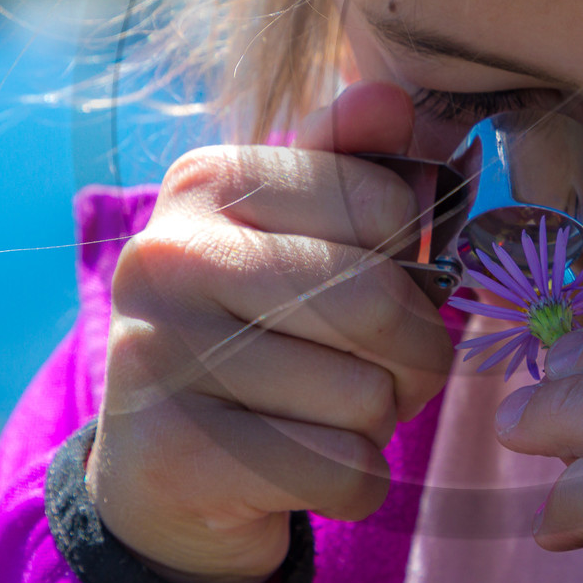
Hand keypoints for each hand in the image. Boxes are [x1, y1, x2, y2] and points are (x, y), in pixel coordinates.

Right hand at [86, 82, 453, 582]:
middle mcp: (170, 255)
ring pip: (366, 396)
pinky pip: (341, 470)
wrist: (161, 472)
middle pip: (378, 300)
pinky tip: (310, 468)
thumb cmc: (258, 330)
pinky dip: (355, 483)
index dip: (421, 265)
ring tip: (333, 416)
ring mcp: (162, 356)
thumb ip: (351, 163)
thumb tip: (392, 99)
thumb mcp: (298, 234)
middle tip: (397, 371)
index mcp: (207, 181)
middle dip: (418, 353)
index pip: (385, 205)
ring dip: (380, 423)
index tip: (397, 292)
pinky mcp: (179, 455)